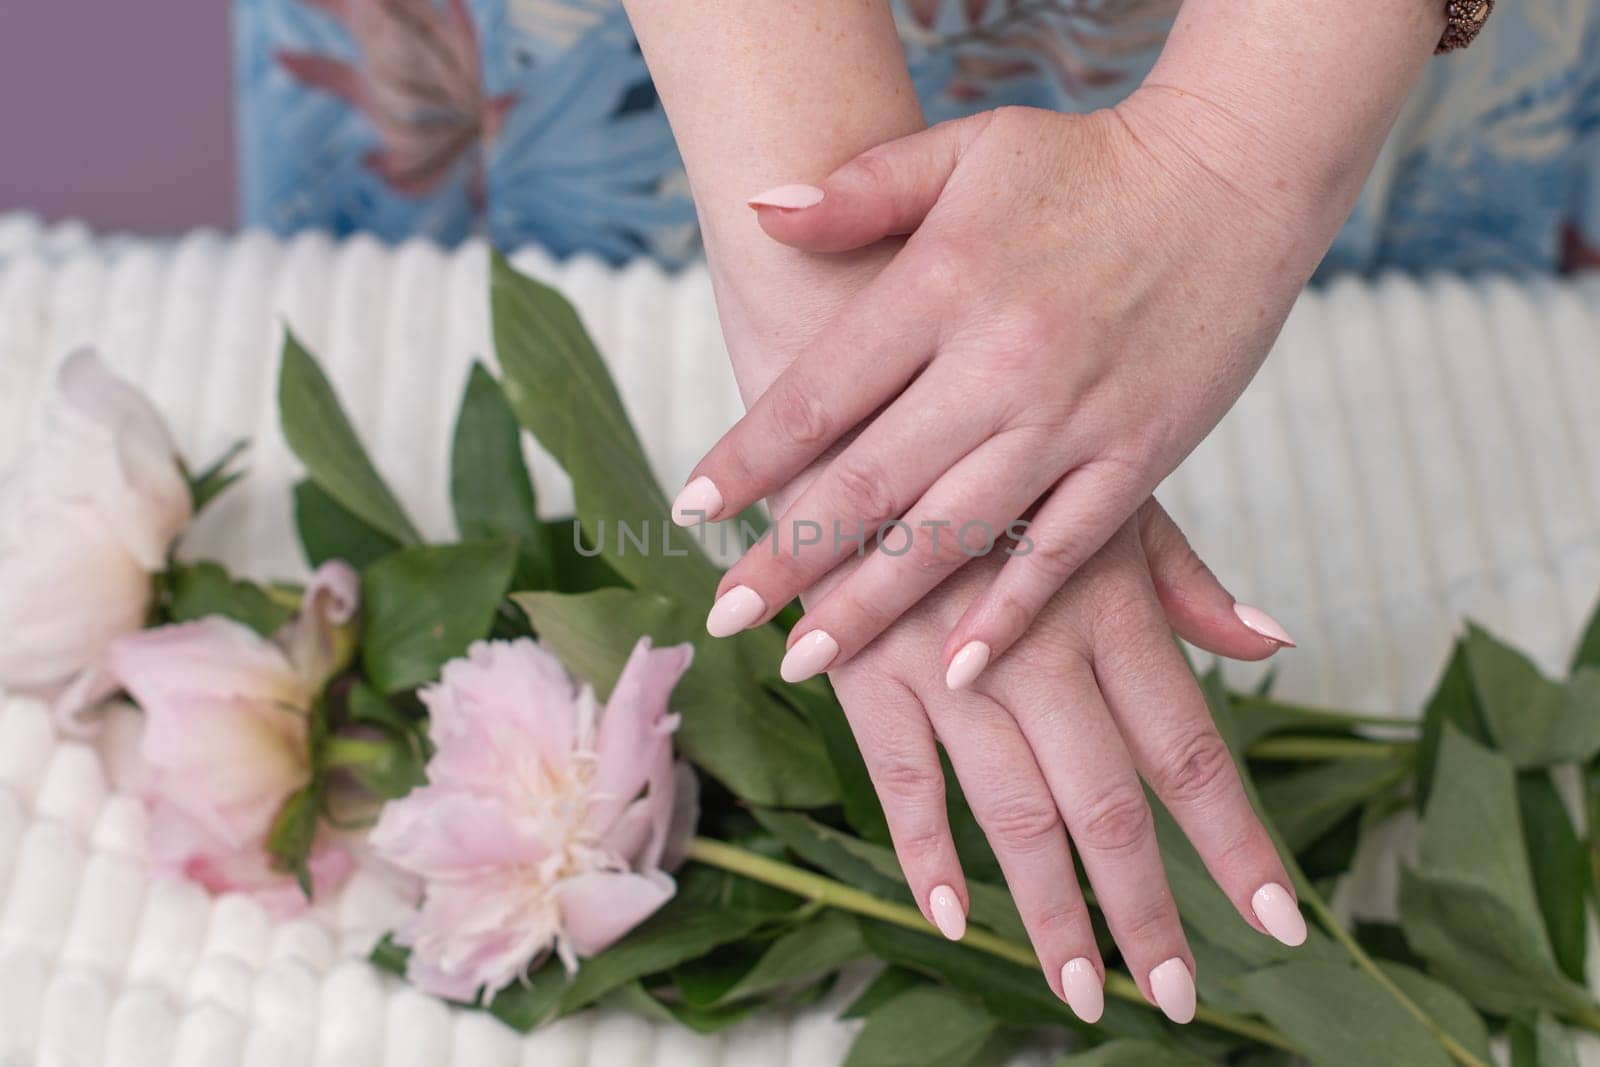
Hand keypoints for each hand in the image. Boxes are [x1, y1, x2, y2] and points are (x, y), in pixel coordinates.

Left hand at [675, 94, 1323, 685]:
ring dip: (873, 606)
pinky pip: (1064, 553)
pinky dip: (1010, 614)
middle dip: (787, 558)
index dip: (748, 458)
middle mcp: (997, 362)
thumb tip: (757, 208)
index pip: (818, 392)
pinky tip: (960, 671)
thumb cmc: (1087, 161)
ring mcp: (1071, 417)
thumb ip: (859, 187)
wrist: (1237, 173)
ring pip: (952, 535)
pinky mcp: (1139, 455)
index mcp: (941, 285)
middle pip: (869, 482)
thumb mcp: (964, 151)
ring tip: (806, 658)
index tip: (691, 510)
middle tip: (724, 616)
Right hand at [826, 498, 1305, 1022]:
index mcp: (1105, 602)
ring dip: (1049, 913)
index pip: (1187, 747)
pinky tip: (953, 919)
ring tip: (1083, 991)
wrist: (856, 396)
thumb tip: (1274, 639)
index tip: (1277, 924)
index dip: (1234, 842)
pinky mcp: (862, 668)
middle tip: (1181, 1000)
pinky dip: (926, 854)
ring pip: (1011, 814)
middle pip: (1107, 805)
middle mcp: (1035, 644)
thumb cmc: (993, 450)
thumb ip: (1182, 578)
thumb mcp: (1097, 492)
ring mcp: (942, 662)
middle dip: (1147, 912)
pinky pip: (900, 782)